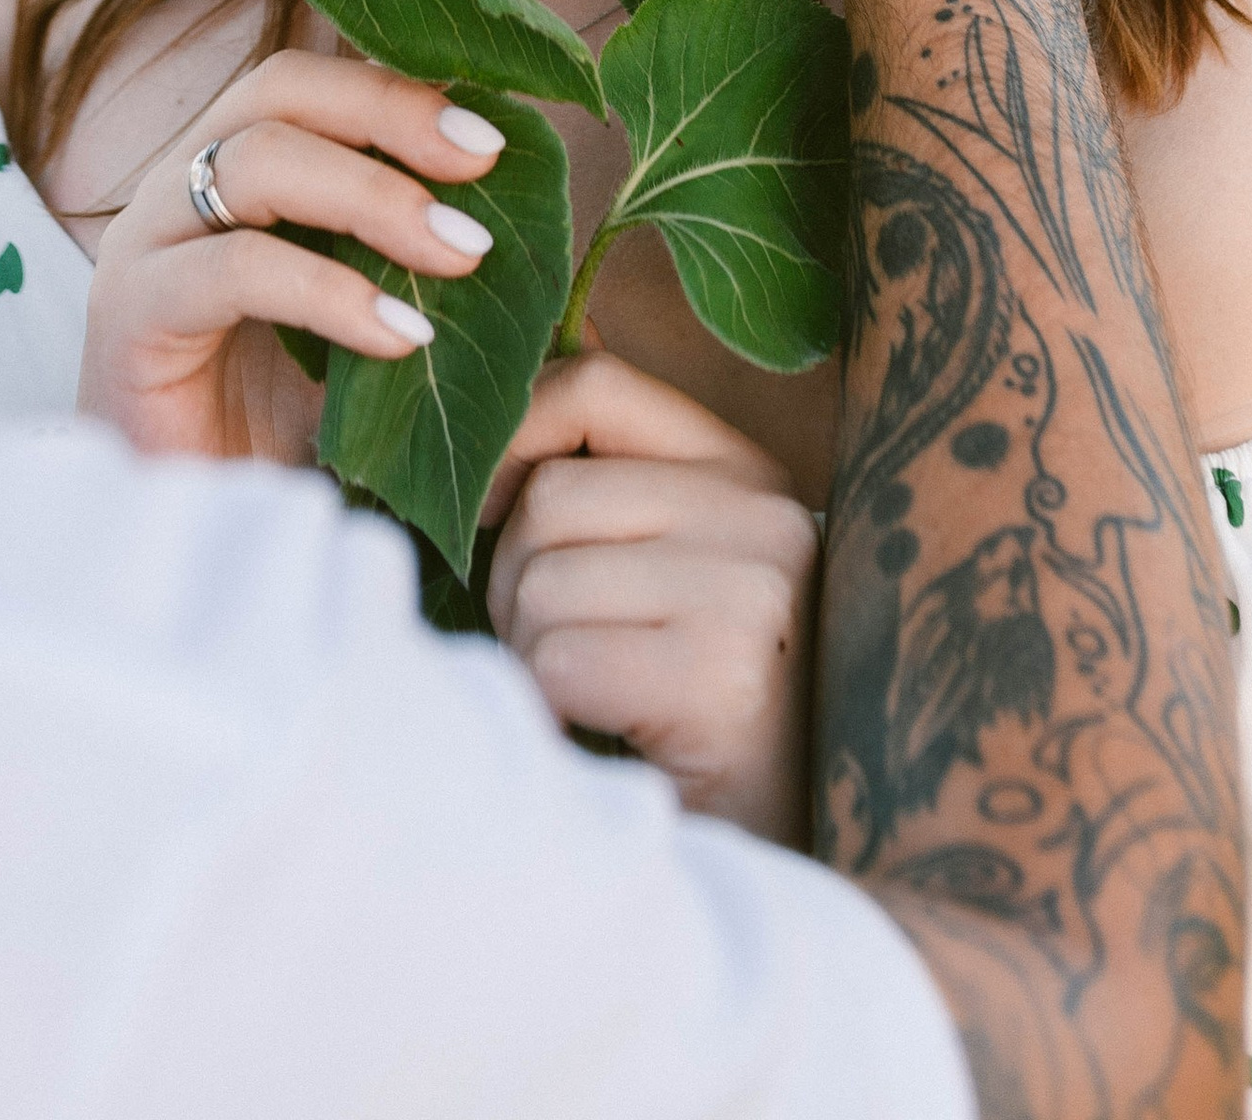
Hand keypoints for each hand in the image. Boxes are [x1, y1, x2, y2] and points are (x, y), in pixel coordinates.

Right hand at [77, 50, 504, 459]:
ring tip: (463, 253)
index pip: (308, 83)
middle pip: (279, 91)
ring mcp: (145, 245)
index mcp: (228, 170)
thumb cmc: (283, 431)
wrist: (193, 537)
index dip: (398, 91)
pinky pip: (236, 271)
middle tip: (483, 166)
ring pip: (258, 160)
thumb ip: (412, 263)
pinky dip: (331, 292)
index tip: (492, 136)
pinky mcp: (129, 316)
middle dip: (391, 115)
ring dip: (376, 196)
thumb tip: (520, 214)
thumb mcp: (363, 325)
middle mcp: (177, 187)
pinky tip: (401, 336)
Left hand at [481, 353, 818, 844]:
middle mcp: (763, 514)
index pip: (594, 384)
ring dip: (532, 656)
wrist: (769, 866)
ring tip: (596, 703)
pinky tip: (606, 741)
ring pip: (541, 582)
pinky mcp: (723, 676)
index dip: (510, 435)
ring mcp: (752, 591)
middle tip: (566, 658)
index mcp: (748, 472)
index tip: (482, 512)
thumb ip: (601, 486)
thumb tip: (484, 411)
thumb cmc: (692, 720)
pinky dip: (553, 710)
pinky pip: (560, 661)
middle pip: (550, 498)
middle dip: (516, 583)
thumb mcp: (660, 574)